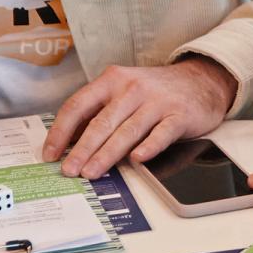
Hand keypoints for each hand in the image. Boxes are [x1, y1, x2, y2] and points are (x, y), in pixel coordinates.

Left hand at [43, 57, 236, 178]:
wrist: (202, 80)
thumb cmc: (156, 91)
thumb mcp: (124, 91)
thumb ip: (99, 111)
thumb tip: (68, 142)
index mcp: (113, 80)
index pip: (78, 105)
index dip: (61, 131)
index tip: (50, 153)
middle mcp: (133, 88)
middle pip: (102, 122)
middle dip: (82, 149)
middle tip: (69, 170)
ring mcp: (157, 102)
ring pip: (127, 130)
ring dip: (107, 154)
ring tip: (92, 172)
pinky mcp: (179, 115)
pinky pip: (161, 134)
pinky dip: (149, 147)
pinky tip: (137, 159)